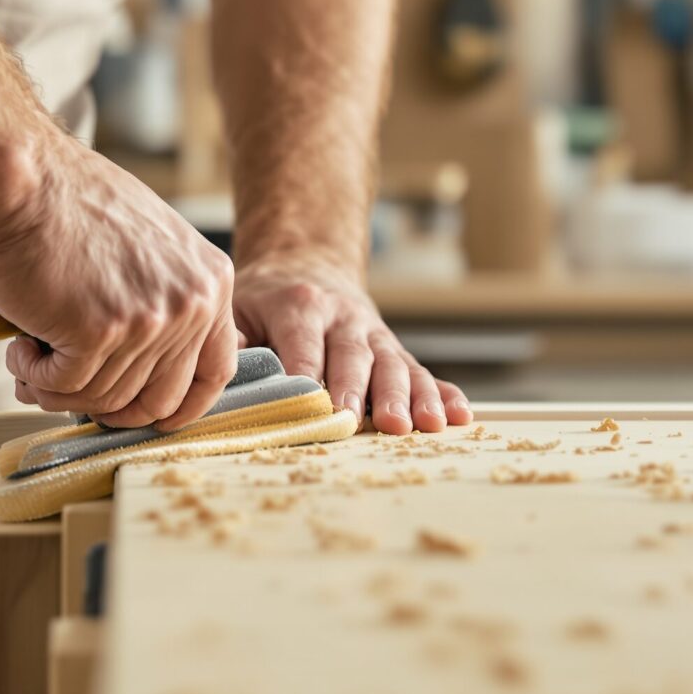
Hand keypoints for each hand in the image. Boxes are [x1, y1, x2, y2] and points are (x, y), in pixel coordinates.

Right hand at [0, 133, 237, 430]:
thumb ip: (163, 296)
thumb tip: (144, 362)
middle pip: (155, 398)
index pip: (215, 372)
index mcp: (211, 281)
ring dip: (59, 386)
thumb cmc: (67, 201)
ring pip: (105, 398)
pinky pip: (65, 388)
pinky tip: (20, 345)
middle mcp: (191, 303)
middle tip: (66, 386)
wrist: (18, 178)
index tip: (146, 416)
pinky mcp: (99, 333)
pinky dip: (34, 375)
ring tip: (32, 353)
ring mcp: (148, 321)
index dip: (178, 407)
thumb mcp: (148, 242)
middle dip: (107, 406)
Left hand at [231, 250, 470, 434]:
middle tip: (376, 422)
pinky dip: (444, 392)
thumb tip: (233, 369)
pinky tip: (460, 414)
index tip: (316, 408)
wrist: (305, 268)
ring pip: (396, 364)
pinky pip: (423, 370)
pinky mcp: (394, 350)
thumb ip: (237, 339)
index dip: (310, 376)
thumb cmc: (265, 303)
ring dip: (412, 396)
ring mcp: (374, 334)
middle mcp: (343, 317)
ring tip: (423, 425)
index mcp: (300, 305)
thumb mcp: (240, 308)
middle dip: (366, 391)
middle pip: (356, 356)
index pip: (304, 345)